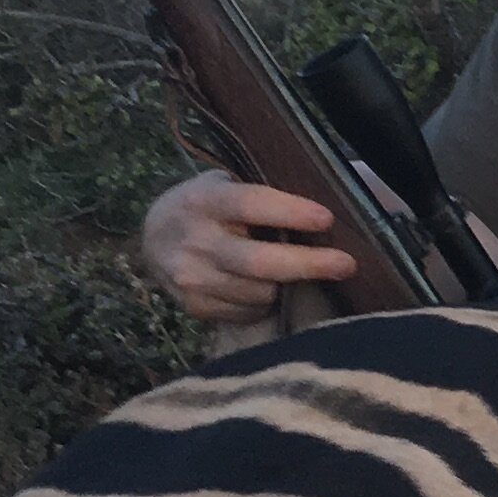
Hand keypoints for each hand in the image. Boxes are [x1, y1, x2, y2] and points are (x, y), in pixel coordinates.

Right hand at [140, 169, 359, 325]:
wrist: (151, 237)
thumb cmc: (205, 206)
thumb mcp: (221, 186)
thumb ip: (259, 195)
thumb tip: (323, 213)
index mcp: (205, 201)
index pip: (251, 205)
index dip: (290, 213)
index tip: (326, 219)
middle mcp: (195, 240)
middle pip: (260, 262)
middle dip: (309, 264)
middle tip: (346, 264)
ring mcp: (191, 277)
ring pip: (260, 292)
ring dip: (285, 284)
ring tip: (287, 270)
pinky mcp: (193, 305)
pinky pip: (247, 311)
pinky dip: (262, 302)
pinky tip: (257, 285)